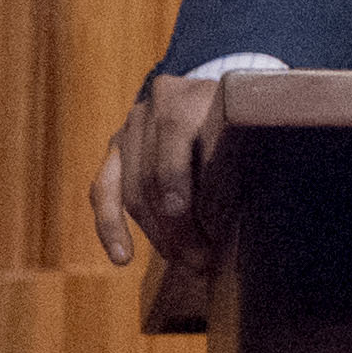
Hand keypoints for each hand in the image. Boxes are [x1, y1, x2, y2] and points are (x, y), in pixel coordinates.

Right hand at [87, 72, 229, 271]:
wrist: (216, 95)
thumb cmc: (243, 123)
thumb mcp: (248, 131)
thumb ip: (239, 162)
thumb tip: (236, 225)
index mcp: (195, 92)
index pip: (181, 136)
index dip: (185, 181)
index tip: (200, 223)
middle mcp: (157, 104)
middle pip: (155, 173)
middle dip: (178, 224)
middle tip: (202, 258)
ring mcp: (132, 126)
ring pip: (133, 190)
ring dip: (156, 233)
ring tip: (182, 260)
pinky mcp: (115, 148)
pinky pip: (102, 191)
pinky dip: (111, 226)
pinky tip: (123, 256)